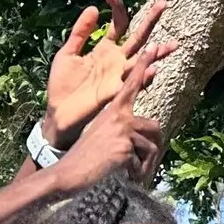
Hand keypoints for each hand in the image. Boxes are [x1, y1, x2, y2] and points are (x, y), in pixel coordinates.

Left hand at [42, 0, 176, 148]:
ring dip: (157, 53)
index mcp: (105, 48)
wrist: (57, 111)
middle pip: (139, 37)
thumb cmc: (62, 84)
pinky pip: (134, 82)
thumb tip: (94, 8)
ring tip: (173, 44)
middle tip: (163, 3)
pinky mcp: (116, 90)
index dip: (117, 9)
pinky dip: (145, 76)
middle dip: (151, 21)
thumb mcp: (67, 53)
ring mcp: (119, 75)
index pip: (119, 24)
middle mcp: (117, 59)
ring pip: (143, 60)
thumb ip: (80, 32)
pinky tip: (153, 69)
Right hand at [53, 50, 165, 189]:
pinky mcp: (124, 144)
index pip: (132, 85)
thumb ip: (126, 129)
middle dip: (153, 151)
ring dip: (145, 165)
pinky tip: (123, 176)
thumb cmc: (88, 158)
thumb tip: (152, 130)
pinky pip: (143, 161)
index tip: (153, 48)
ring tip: (129, 174)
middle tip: (142, 168)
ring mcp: (121, 128)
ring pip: (152, 146)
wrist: (69, 174)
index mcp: (114, 110)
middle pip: (155, 128)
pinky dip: (136, 173)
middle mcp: (119, 115)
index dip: (143, 66)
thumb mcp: (108, 137)